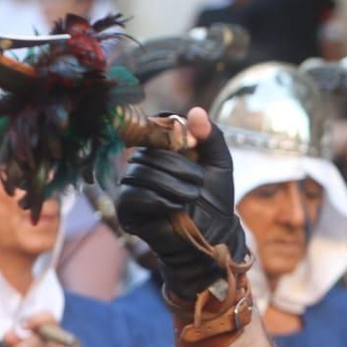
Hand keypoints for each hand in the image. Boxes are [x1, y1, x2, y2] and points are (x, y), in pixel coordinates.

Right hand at [117, 109, 248, 299]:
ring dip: (172, 185)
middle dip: (178, 167)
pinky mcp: (126, 209)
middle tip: (198, 183)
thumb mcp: (219, 164)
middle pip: (148, 151)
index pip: (154, 129)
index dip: (172, 136)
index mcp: (161, 150)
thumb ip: (211, 136)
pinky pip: (133, 194)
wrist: (212, 235)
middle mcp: (141, 164)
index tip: (193, 148)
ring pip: (140, 172)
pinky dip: (158, 200)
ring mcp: (131, 186)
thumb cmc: (214, 199)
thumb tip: (195, 110)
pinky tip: (174, 207)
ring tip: (190, 197)